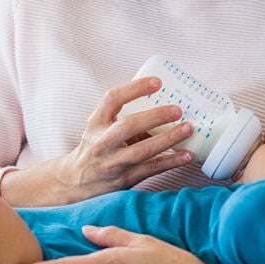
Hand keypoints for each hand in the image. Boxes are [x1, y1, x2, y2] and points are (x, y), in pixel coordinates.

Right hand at [10, 77, 192, 203]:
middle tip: (178, 109)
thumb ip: (124, 118)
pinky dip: (171, 162)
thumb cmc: (95, 148)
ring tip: (188, 129)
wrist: (76, 181)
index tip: (158, 82)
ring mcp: (112, 163)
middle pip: (128, 126)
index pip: (112, 99)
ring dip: (168, 139)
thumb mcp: (100, 128)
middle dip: (155, 116)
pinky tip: (187, 155)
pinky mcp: (124, 179)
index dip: (135, 88)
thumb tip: (162, 107)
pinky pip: (151, 169)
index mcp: (96, 123)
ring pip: (142, 150)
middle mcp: (101, 142)